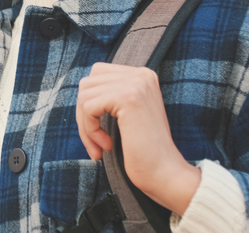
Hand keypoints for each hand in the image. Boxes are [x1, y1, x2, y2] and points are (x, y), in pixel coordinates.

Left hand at [75, 63, 200, 215]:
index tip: (99, 132)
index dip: (90, 105)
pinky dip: (90, 131)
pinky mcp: (127, 97)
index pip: (97, 75)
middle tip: (96, 143)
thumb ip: (111, 97)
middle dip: (84, 116)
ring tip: (102, 146)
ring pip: (84, 96)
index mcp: (142, 76)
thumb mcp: (128, 116)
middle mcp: (141, 74)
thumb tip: (82, 90)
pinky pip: (88, 108)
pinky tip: (108, 146)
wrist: (166, 174)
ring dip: (86, 127)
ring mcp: (135, 83)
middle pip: (88, 84)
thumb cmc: (144, 152)